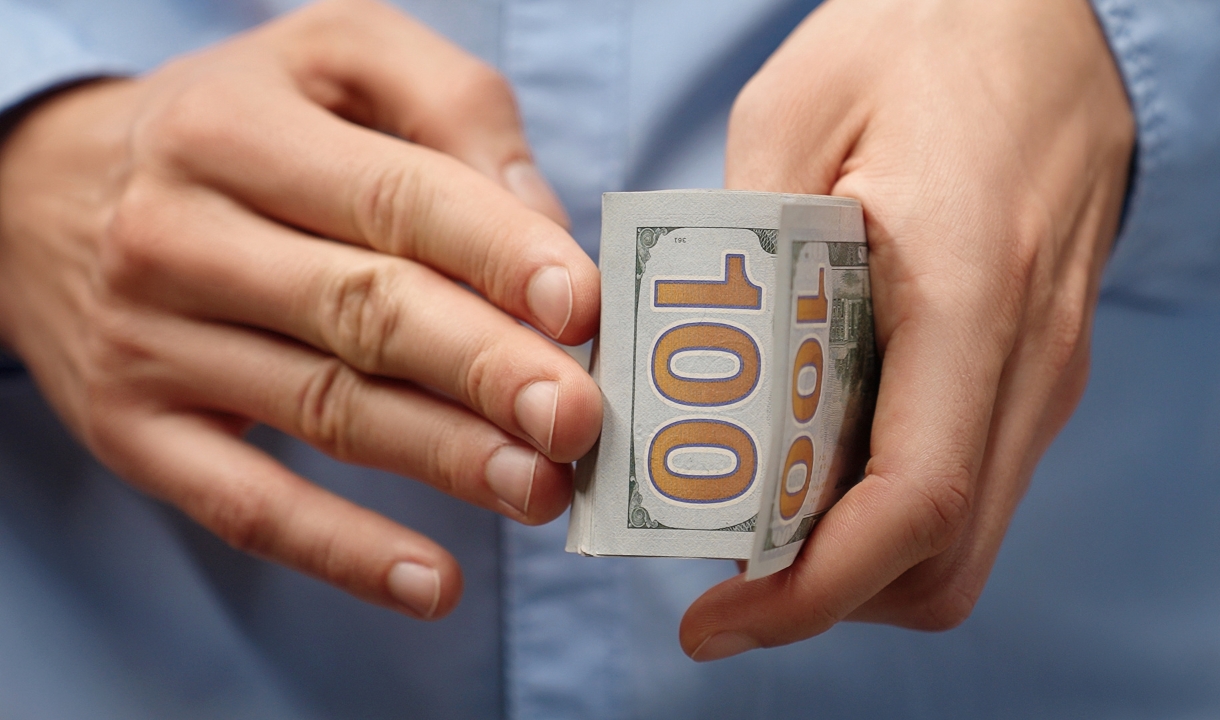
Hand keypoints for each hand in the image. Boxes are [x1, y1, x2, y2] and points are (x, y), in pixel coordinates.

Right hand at [0, 0, 600, 619]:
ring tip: (543, 489)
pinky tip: (434, 585)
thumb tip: (544, 220)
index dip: (495, 252)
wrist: (41, 189)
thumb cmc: (234, 121)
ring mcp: (152, 343)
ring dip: (444, 459)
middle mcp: (182, 234)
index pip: (392, 197)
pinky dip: (342, 550)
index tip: (580, 305)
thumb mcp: (334, 57)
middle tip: (579, 416)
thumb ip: (449, 106)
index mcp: (240, 129)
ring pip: (324, 411)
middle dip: (484, 368)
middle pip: (363, 311)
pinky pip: (244, 506)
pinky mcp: (138, 431)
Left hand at [681, 0, 1132, 658]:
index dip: (811, 591)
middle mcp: (1025, 355)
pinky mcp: (1033, 368)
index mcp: (965, 289)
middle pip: (941, 559)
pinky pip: (966, 483)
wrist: (1053, 14)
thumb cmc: (922, 39)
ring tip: (753, 524)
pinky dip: (885, 514)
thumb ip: (735, 240)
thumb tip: (676, 356)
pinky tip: (812, 467)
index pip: (912, 502)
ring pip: (961, 539)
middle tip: (718, 577)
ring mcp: (1044, 370)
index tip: (712, 621)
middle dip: (824, 598)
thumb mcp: (794, 111)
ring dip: (853, 563)